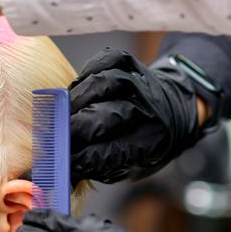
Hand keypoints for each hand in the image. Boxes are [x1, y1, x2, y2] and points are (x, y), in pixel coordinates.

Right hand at [69, 48, 201, 183]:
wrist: (173, 109)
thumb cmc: (143, 141)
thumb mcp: (129, 166)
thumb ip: (96, 167)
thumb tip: (63, 171)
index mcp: (152, 143)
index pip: (112, 152)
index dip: (83, 157)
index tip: (62, 159)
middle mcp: (151, 111)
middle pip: (109, 116)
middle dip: (77, 127)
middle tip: (56, 135)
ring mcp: (141, 82)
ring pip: (105, 84)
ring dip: (78, 98)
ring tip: (63, 111)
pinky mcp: (130, 62)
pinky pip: (105, 60)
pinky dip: (86, 72)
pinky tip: (77, 87)